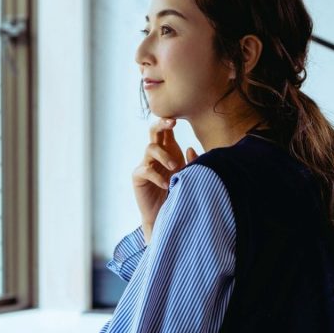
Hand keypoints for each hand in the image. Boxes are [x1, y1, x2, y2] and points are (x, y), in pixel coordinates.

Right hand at [132, 118, 197, 243]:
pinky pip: (145, 170)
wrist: (167, 215)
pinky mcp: (138, 177)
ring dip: (164, 155)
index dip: (169, 120)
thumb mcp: (191, 175)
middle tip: (172, 122)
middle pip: (154, 131)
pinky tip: (167, 185)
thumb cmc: (180, 192)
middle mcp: (156, 154)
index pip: (167, 129)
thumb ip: (194, 162)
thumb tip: (190, 148)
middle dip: (162, 124)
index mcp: (169, 149)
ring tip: (175, 168)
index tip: (179, 116)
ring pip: (150, 148)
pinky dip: (157, 177)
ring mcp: (146, 164)